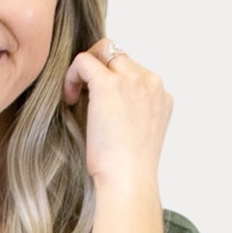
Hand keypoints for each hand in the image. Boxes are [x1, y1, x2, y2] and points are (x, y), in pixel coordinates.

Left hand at [62, 36, 171, 195]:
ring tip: (76, 97)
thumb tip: (107, 105)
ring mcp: (133, 81)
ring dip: (87, 70)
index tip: (99, 105)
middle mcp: (151, 83)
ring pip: (104, 51)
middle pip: (120, 56)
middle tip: (83, 95)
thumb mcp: (137, 135)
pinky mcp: (109, 85)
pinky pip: (85, 60)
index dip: (113, 82)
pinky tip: (69, 98)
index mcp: (161, 96)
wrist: (129, 180)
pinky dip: (72, 75)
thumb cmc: (129, 170)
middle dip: (99, 70)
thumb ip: (131, 112)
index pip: (134, 72)